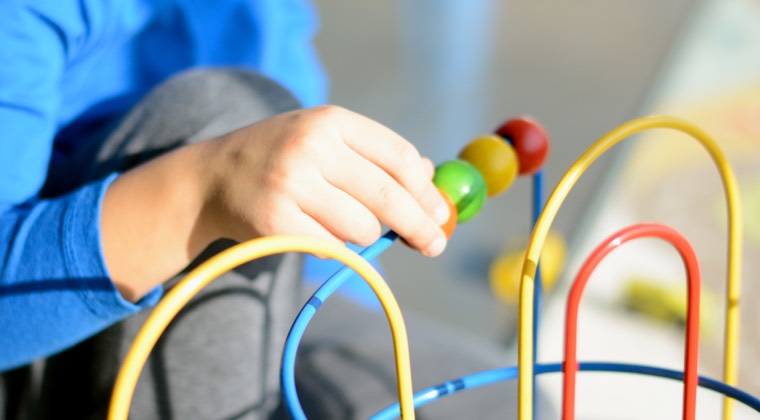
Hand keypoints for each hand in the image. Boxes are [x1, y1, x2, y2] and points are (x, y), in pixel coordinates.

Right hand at [201, 105, 449, 256]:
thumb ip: (375, 155)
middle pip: (389, 197)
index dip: (427, 192)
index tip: (440, 214)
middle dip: (419, 227)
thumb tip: (429, 175)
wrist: (212, 177)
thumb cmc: (282, 158)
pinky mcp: (276, 222)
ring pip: (362, 228)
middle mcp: (311, 146)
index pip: (399, 158)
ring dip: (362, 235)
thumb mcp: (325, 139)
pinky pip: (332, 248)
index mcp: (331, 121)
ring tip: (336, 221)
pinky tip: (312, 231)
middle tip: (434, 246)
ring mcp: (291, 184)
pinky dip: (334, 248)